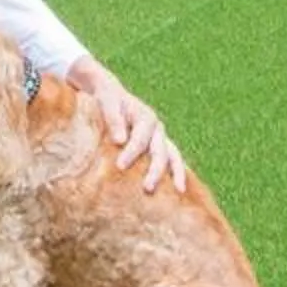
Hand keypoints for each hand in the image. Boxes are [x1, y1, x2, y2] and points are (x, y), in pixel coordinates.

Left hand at [66, 59, 186, 193]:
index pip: (141, 139)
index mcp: (146, 117)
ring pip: (174, 156)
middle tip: (147, 188)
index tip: (119, 166)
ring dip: (177, 173)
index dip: (131, 152)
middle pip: (161, 151)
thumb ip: (113, 118)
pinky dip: (176, 174)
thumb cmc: (107, 99)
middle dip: (156, 170)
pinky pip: (172, 161)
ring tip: (179, 191)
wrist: (112, 95)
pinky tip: (178, 192)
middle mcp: (157, 129)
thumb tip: (120, 140)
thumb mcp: (107, 100)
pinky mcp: (159, 148)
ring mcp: (160, 139)